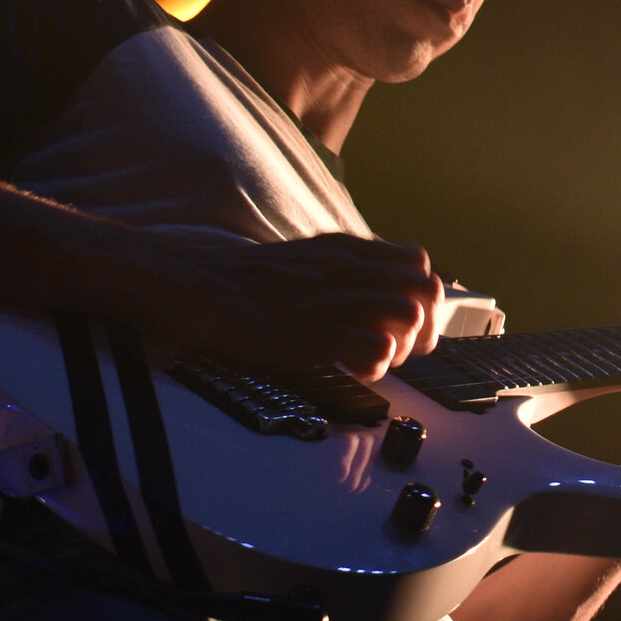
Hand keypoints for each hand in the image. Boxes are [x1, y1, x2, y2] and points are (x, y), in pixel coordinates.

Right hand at [145, 231, 442, 378]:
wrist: (193, 285)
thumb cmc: (244, 284)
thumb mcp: (304, 262)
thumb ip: (342, 273)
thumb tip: (371, 298)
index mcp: (347, 250)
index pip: (418, 265)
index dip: (419, 299)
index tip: (399, 325)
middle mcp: (349, 269)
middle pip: (427, 291)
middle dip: (422, 328)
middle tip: (393, 350)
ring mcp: (333, 299)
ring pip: (410, 317)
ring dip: (400, 348)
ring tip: (368, 361)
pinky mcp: (316, 332)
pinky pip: (378, 350)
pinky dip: (375, 366)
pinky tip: (350, 370)